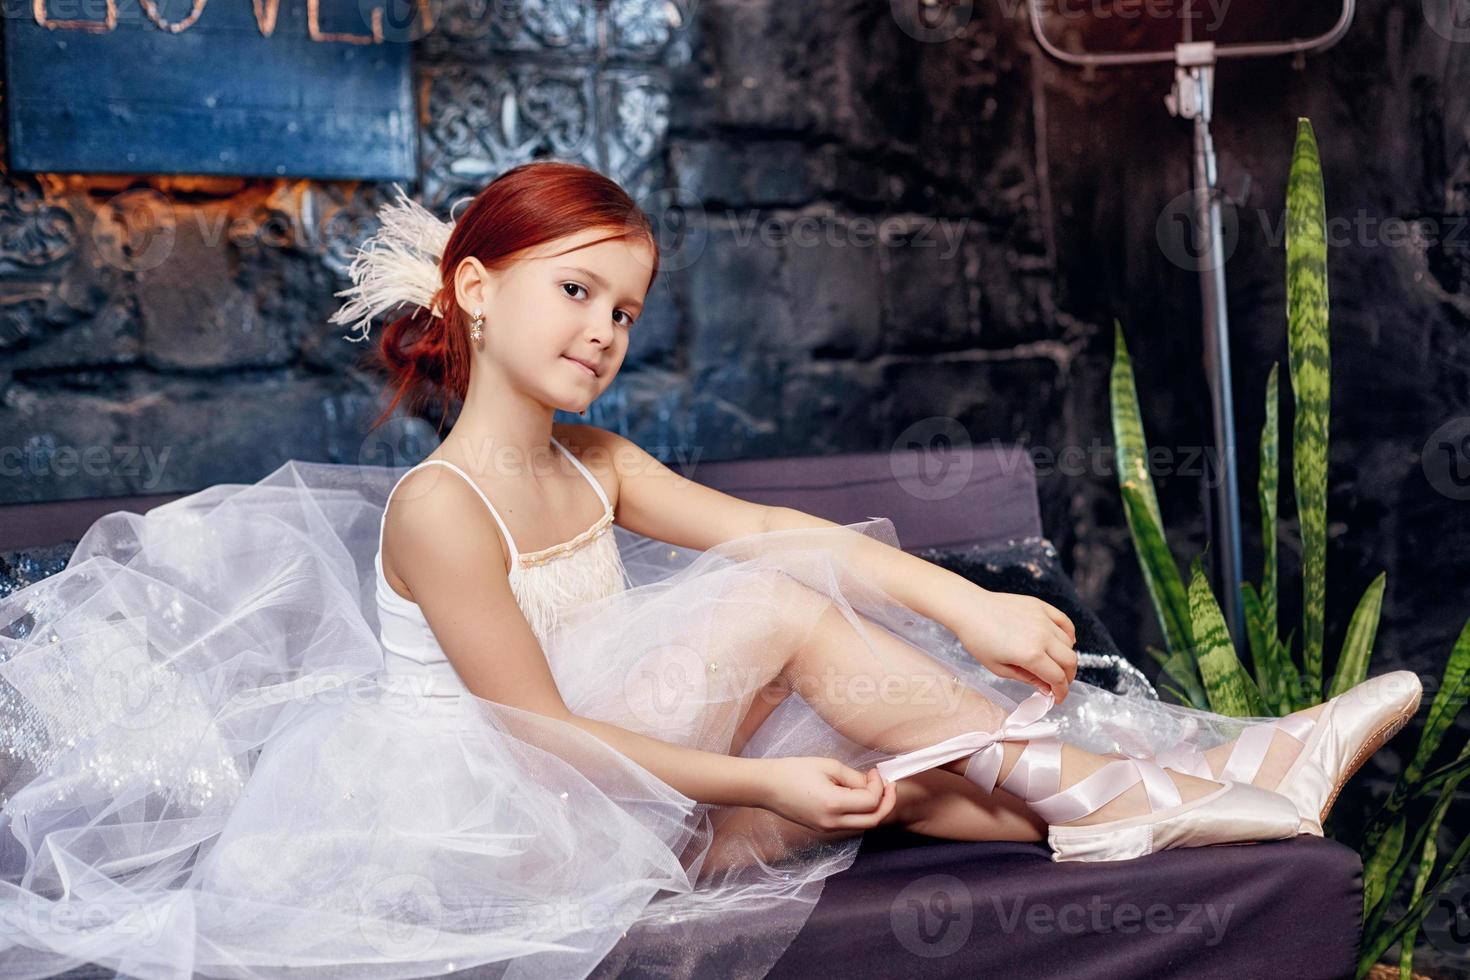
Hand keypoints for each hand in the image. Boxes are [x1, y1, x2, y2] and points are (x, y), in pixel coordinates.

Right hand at [760, 758, 896, 832]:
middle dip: (886, 803)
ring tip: (873, 788)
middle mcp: (833, 823)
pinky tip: (857, 796)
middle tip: (889, 785)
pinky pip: (850, 824)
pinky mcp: (823, 828)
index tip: (874, 771)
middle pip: (873, 821)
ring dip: (874, 808)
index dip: (879, 785)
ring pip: (863, 825)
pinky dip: (860, 812)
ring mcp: (827, 829)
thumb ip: (854, 777)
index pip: (871, 802)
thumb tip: (871, 784)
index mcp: (834, 805)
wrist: (766, 787)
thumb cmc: (793, 771)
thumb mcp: (828, 766)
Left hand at [950, 590, 1077, 702]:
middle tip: (1059, 684)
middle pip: (1070, 661)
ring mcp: (1043, 619)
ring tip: (1055, 664)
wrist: (968, 609)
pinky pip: (1065, 622)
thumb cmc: (978, 640)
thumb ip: (1027, 679)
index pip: (1058, 678)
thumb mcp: (999, 668)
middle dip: (1068, 677)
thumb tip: (1046, 689)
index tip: (1058, 698)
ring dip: (1066, 657)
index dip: (1061, 692)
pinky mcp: (1041, 607)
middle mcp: (1042, 636)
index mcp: (1031, 655)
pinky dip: (1069, 635)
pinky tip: (1064, 642)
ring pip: (1069, 643)